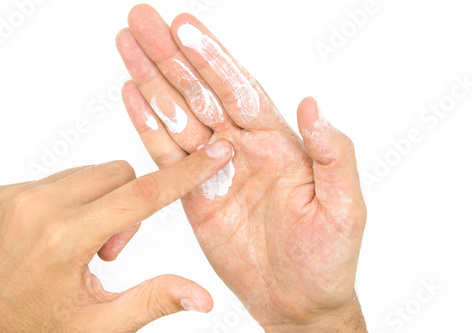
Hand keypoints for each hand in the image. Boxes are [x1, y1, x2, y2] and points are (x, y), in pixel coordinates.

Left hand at [0, 142, 231, 332]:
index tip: (215, 153)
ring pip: (90, 173)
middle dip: (130, 206)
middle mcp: (38, 207)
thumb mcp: (99, 325)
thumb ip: (154, 300)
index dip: (187, 173)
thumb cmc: (34, 330)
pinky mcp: (0, 192)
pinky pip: (59, 178)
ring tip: (79, 246)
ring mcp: (14, 196)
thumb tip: (203, 297)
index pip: (144, 195)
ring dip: (100, 203)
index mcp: (66, 240)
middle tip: (107, 251)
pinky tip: (56, 236)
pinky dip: (71, 201)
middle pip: (120, 174)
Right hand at [118, 5, 366, 331]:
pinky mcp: (194, 196)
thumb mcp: (344, 205)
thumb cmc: (327, 256)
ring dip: (151, 81)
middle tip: (141, 21)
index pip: (240, 90)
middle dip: (170, 56)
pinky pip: (167, 156)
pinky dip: (147, 125)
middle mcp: (242, 147)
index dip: (212, 59)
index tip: (185, 28)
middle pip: (200, 93)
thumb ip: (331, 153)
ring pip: (178, 116)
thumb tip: (312, 105)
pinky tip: (132, 95)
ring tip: (127, 47)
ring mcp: (215, 170)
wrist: (299, 300)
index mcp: (278, 143)